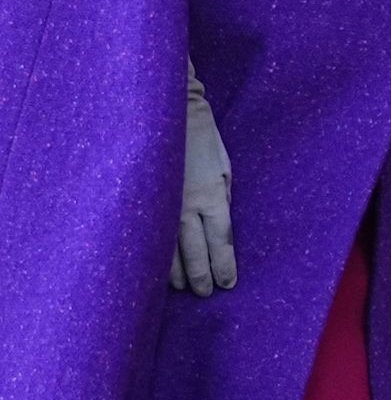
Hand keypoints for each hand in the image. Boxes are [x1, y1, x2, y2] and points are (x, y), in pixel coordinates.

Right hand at [170, 58, 236, 296]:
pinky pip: (152, 239)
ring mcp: (165, 208)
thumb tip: (221, 217)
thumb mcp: (223, 163)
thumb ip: (223, 193)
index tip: (228, 283)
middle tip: (207, 294)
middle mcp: (189, 207)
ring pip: (171, 254)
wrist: (169, 114)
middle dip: (202, 277)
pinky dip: (156, 259)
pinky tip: (157, 270)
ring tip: (184, 288)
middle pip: (197, 255)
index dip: (224, 264)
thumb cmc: (202, 135)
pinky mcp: (147, 205)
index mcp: (213, 195)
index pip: (221, 241)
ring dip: (179, 275)